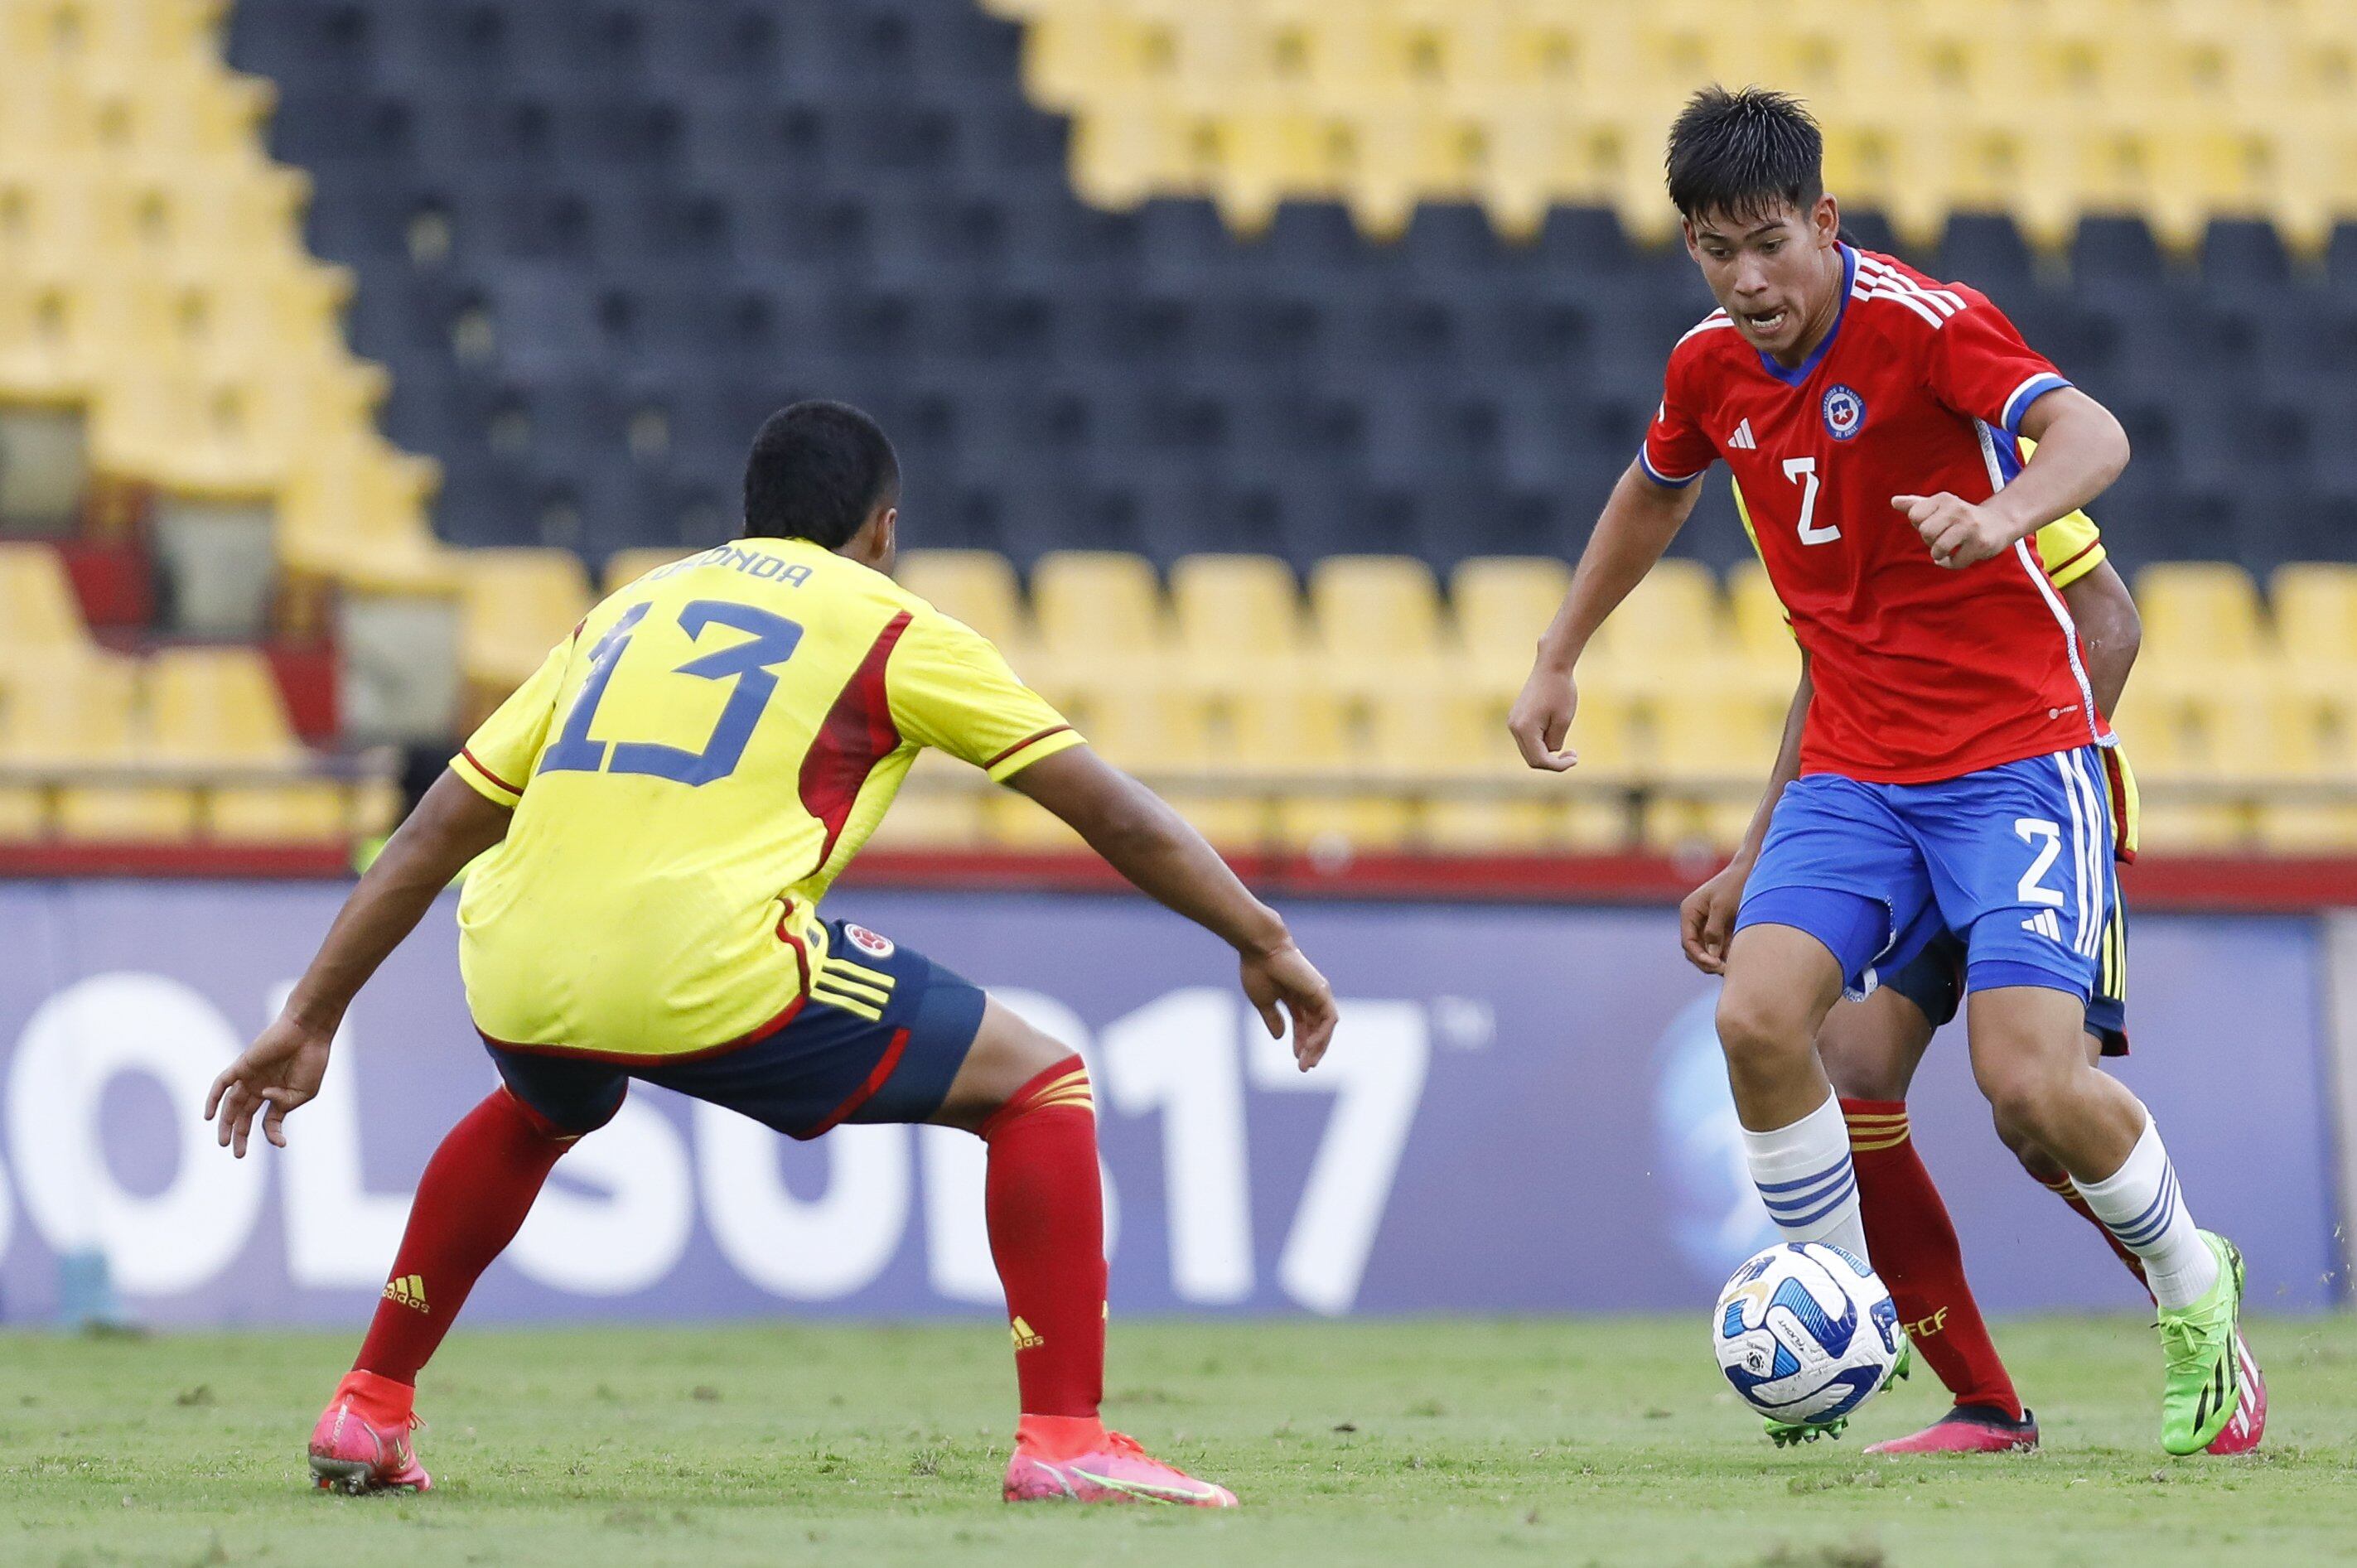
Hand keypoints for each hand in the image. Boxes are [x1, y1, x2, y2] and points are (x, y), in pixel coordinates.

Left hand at [205, 1011, 333, 1156]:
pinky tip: (209, 1117)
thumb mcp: (303, 1093)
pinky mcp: (242, 1065)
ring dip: (226, 1123)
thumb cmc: (311, 1061)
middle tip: (238, 1154)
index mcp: (278, 1094)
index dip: (274, 1134)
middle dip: (240, 1135)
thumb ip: (283, 1106)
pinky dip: (213, 1098)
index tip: (282, 1143)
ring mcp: (250, 1076)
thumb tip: (264, 1101)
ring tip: (223, 1143)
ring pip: (231, 1104)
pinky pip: (222, 1083)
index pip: (269, 1120)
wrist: (309, 1032)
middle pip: (244, 1115)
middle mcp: (261, 1087)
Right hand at [1240, 942, 1337, 1070]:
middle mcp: (1310, 995)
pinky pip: (1328, 1020)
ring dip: (1317, 1046)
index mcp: (1295, 996)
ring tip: (1306, 1063)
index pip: (1304, 1024)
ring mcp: (1318, 993)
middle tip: (1304, 1068)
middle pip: (1316, 1027)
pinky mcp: (1321, 992)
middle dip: (1311, 1048)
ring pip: (1324, 1026)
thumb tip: (1279, 1037)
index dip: (1301, 1042)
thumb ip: (1273, 1019)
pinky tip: (1310, 1048)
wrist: (1261, 949)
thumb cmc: (1258, 970)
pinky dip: (1321, 1035)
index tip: (1297, 1058)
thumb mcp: (1264, 1001)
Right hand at [1507, 665, 1579, 771]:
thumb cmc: (1560, 691)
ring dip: (1547, 752)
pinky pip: (1528, 739)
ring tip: (1567, 746)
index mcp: (1524, 729)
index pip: (1539, 760)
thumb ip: (1555, 742)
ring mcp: (1513, 722)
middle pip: (1531, 758)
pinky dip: (1541, 742)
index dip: (1558, 766)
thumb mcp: (1563, 720)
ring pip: (1529, 750)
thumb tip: (1550, 753)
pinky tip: (1555, 733)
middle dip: (1552, 761)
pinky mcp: (1516, 717)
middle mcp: (1514, 727)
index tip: (1575, 758)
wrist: (1551, 666)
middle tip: (1573, 755)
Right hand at [1679, 857, 1751, 975]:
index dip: (1699, 956)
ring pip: (1708, 950)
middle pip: (1695, 949)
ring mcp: (1708, 923)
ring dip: (1718, 960)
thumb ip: (1714, 931)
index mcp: (1689, 911)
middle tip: (1725, 970)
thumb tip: (1711, 956)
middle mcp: (1695, 919)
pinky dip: (1726, 954)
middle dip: (1707, 962)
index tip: (1715, 964)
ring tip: (1733, 967)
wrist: (1751, 869)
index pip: (1688, 942)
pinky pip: (1720, 946)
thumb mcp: (1723, 907)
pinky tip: (1738, 959)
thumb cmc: (1735, 884)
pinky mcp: (1722, 926)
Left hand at [1893, 492, 2012, 569]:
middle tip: (1941, 538)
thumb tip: (1893, 501)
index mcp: (1944, 499)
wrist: (2000, 522)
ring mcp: (1969, 526)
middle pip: (1925, 532)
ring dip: (1939, 554)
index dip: (1920, 525)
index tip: (1934, 525)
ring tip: (1947, 549)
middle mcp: (1957, 509)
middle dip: (1929, 540)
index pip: (1914, 515)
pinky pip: (1955, 562)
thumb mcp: (1940, 506)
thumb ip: (1916, 505)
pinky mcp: (1980, 543)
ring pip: (1938, 547)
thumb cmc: (1962, 516)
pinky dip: (1952, 564)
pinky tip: (1958, 557)